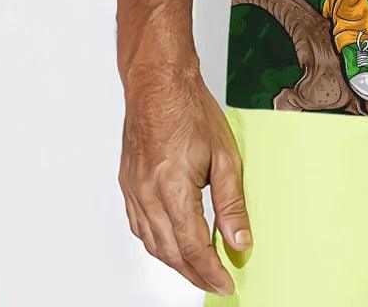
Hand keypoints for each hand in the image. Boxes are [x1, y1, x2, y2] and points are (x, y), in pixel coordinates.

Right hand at [119, 60, 250, 295]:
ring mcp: (133, 191)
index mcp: (173, 190)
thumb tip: (239, 241)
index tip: (226, 283)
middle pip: (170, 252)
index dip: (210, 271)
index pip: (193, 247)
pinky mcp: (128, 184)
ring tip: (198, 267)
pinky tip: (169, 241)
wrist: (158, 83)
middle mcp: (147, 195)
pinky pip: (139, 225)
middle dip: (194, 272)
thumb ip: (232, 203)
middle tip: (216, 280)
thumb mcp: (225, 156)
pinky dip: (156, 241)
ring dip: (174, 260)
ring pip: (152, 243)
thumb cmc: (190, 109)